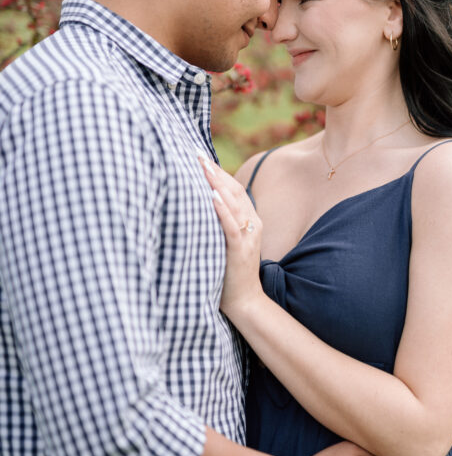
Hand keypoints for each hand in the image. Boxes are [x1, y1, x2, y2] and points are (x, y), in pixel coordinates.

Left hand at [198, 155, 263, 315]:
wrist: (244, 301)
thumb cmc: (228, 271)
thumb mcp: (225, 241)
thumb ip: (218, 223)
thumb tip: (198, 204)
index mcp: (249, 220)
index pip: (234, 188)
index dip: (218, 172)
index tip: (199, 156)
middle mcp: (252, 223)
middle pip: (233, 190)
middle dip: (214, 171)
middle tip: (195, 153)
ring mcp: (247, 236)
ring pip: (233, 202)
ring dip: (216, 182)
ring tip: (201, 166)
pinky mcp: (240, 249)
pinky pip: (231, 225)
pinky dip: (222, 209)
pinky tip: (211, 195)